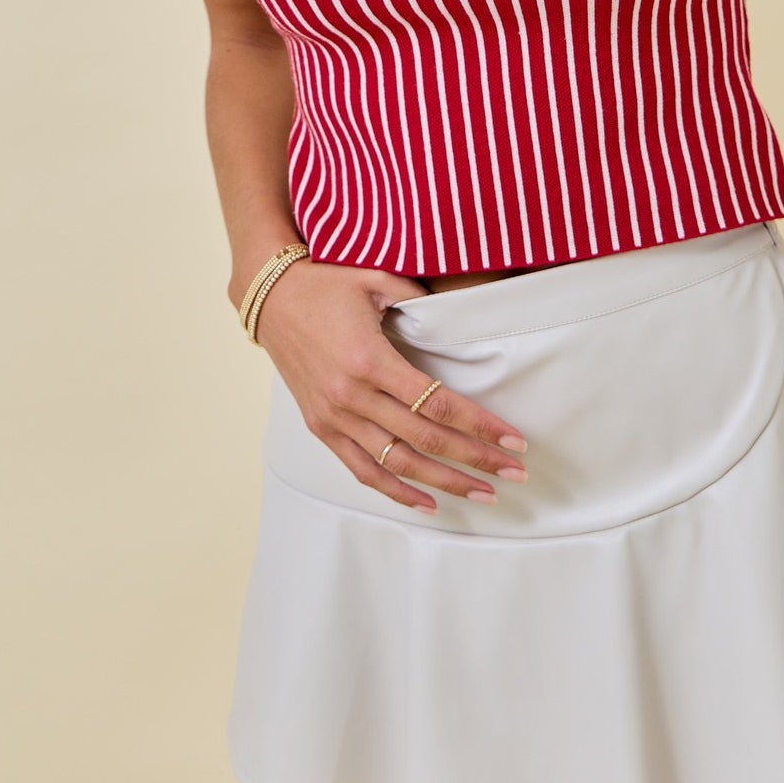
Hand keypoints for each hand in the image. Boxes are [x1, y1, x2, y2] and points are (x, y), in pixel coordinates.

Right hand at [250, 257, 528, 513]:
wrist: (269, 299)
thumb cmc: (324, 284)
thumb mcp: (373, 279)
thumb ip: (417, 296)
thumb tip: (457, 310)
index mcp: (370, 361)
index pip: (437, 403)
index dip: (479, 425)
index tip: (513, 440)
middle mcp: (352, 397)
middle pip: (426, 439)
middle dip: (475, 459)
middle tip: (515, 474)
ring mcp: (334, 417)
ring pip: (397, 463)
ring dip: (443, 483)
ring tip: (483, 494)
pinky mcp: (321, 428)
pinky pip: (362, 470)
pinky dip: (395, 491)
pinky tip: (427, 503)